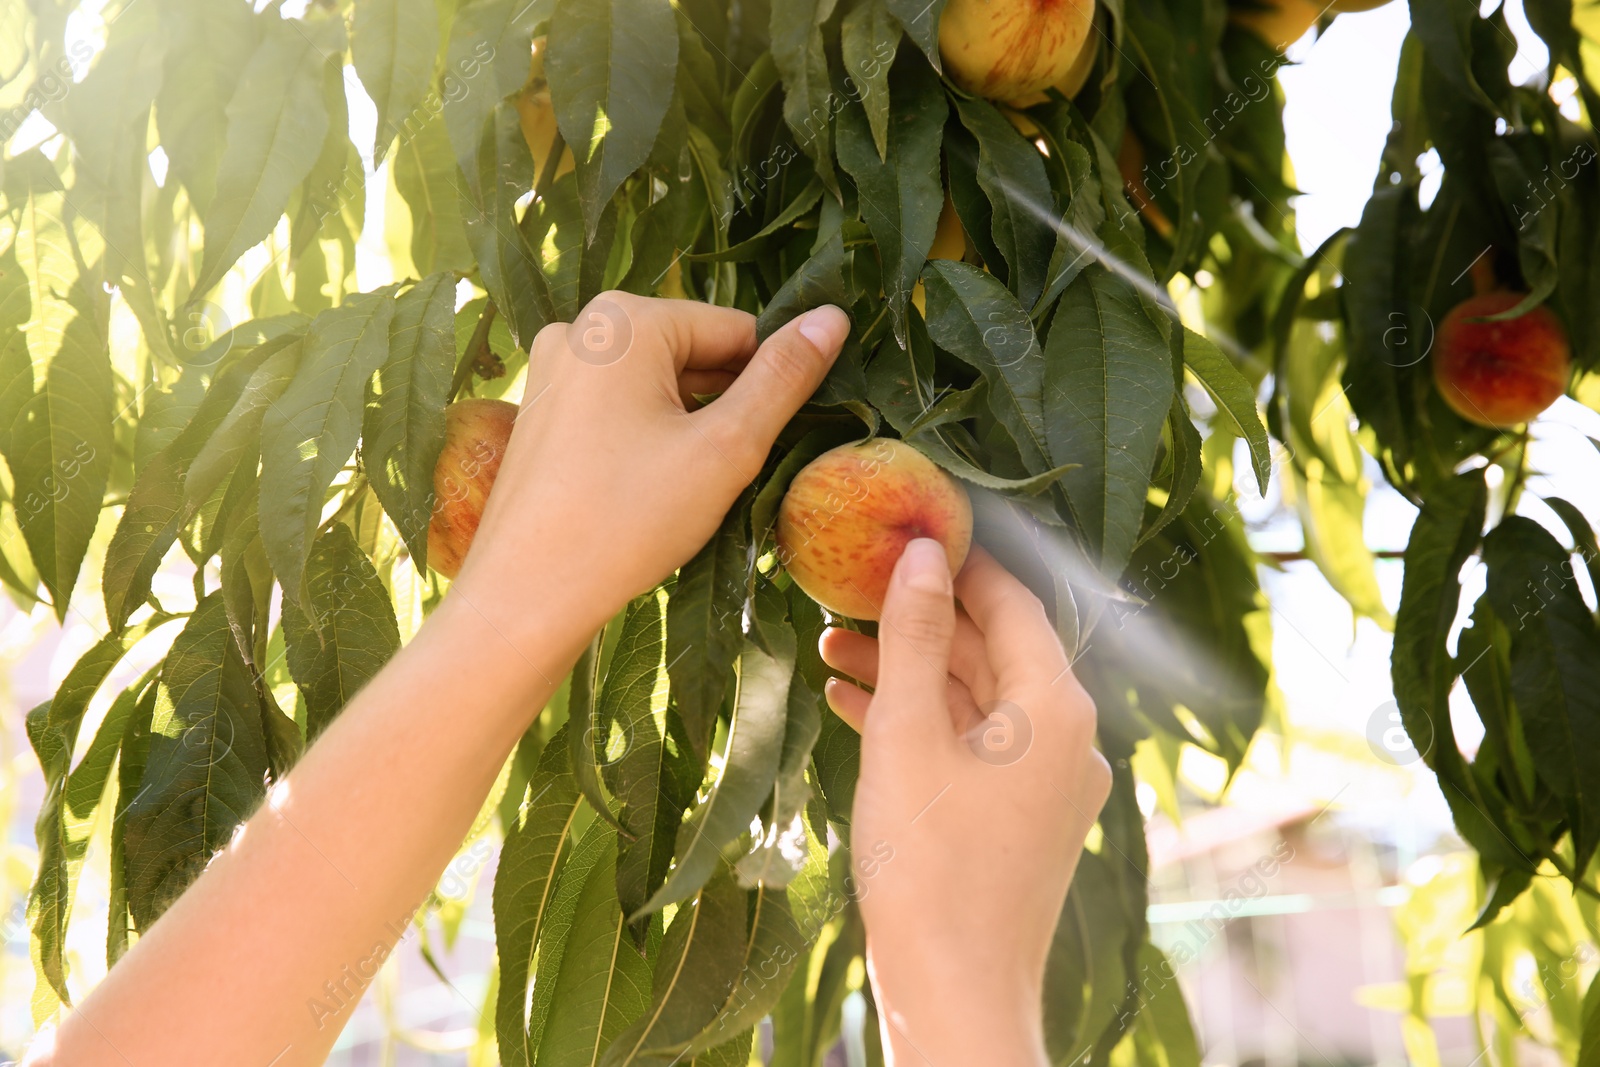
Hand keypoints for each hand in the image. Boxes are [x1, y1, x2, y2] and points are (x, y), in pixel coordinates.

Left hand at [453, 293, 848, 637]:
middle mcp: (580, 329)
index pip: (736, 330)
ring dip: (689, 426)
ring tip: (692, 489)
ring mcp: (552, 371)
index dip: (772, 382)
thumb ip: (783, 378)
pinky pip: (616, 409)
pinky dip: (647, 439)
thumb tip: (832, 317)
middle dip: (725, 406)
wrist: (527, 596)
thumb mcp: (726, 446)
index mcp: (624, 320)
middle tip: (736, 472)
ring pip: (655, 386)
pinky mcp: (539, 413)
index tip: (784, 436)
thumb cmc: (629, 519)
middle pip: (691, 354)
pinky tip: (651, 492)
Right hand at [820, 541, 1111, 1063]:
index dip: (958, 562)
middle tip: (849, 591)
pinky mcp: (1022, 818)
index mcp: (1056, 709)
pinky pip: (974, 746)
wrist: (956, 995)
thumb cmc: (929, 865)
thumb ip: (916, 636)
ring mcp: (1049, 784)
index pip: (1013, 603)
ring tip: (831, 648)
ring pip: (977, 700)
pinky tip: (854, 708)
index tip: (904, 533)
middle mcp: (1069, 739)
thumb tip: (920, 550)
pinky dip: (922, 723)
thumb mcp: (908, 735)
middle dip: (919, 621)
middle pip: (994, 650)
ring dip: (911, 672)